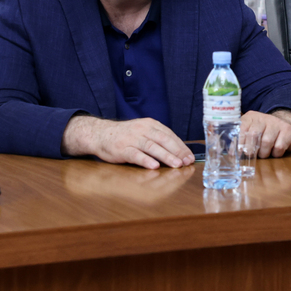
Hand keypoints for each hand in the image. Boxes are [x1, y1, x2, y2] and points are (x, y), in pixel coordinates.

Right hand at [62, 116, 194, 168]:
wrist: (100, 134)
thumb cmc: (125, 136)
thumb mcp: (143, 131)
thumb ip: (157, 139)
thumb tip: (178, 152)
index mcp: (150, 124)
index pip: (169, 135)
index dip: (181, 146)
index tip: (190, 157)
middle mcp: (142, 129)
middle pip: (163, 140)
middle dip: (177, 151)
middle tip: (186, 161)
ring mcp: (131, 138)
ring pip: (151, 147)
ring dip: (165, 156)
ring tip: (176, 164)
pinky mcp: (121, 149)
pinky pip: (135, 154)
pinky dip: (145, 160)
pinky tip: (154, 166)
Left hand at [241, 110, 290, 156]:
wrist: (285, 123)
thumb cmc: (263, 131)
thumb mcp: (250, 130)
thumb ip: (240, 139)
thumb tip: (230, 152)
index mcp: (251, 117)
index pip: (242, 128)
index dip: (239, 141)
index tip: (237, 152)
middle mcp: (263, 117)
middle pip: (253, 135)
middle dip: (251, 149)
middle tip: (251, 154)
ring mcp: (277, 123)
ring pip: (266, 142)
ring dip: (264, 153)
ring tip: (264, 153)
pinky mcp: (288, 130)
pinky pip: (279, 147)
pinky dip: (276, 153)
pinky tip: (275, 151)